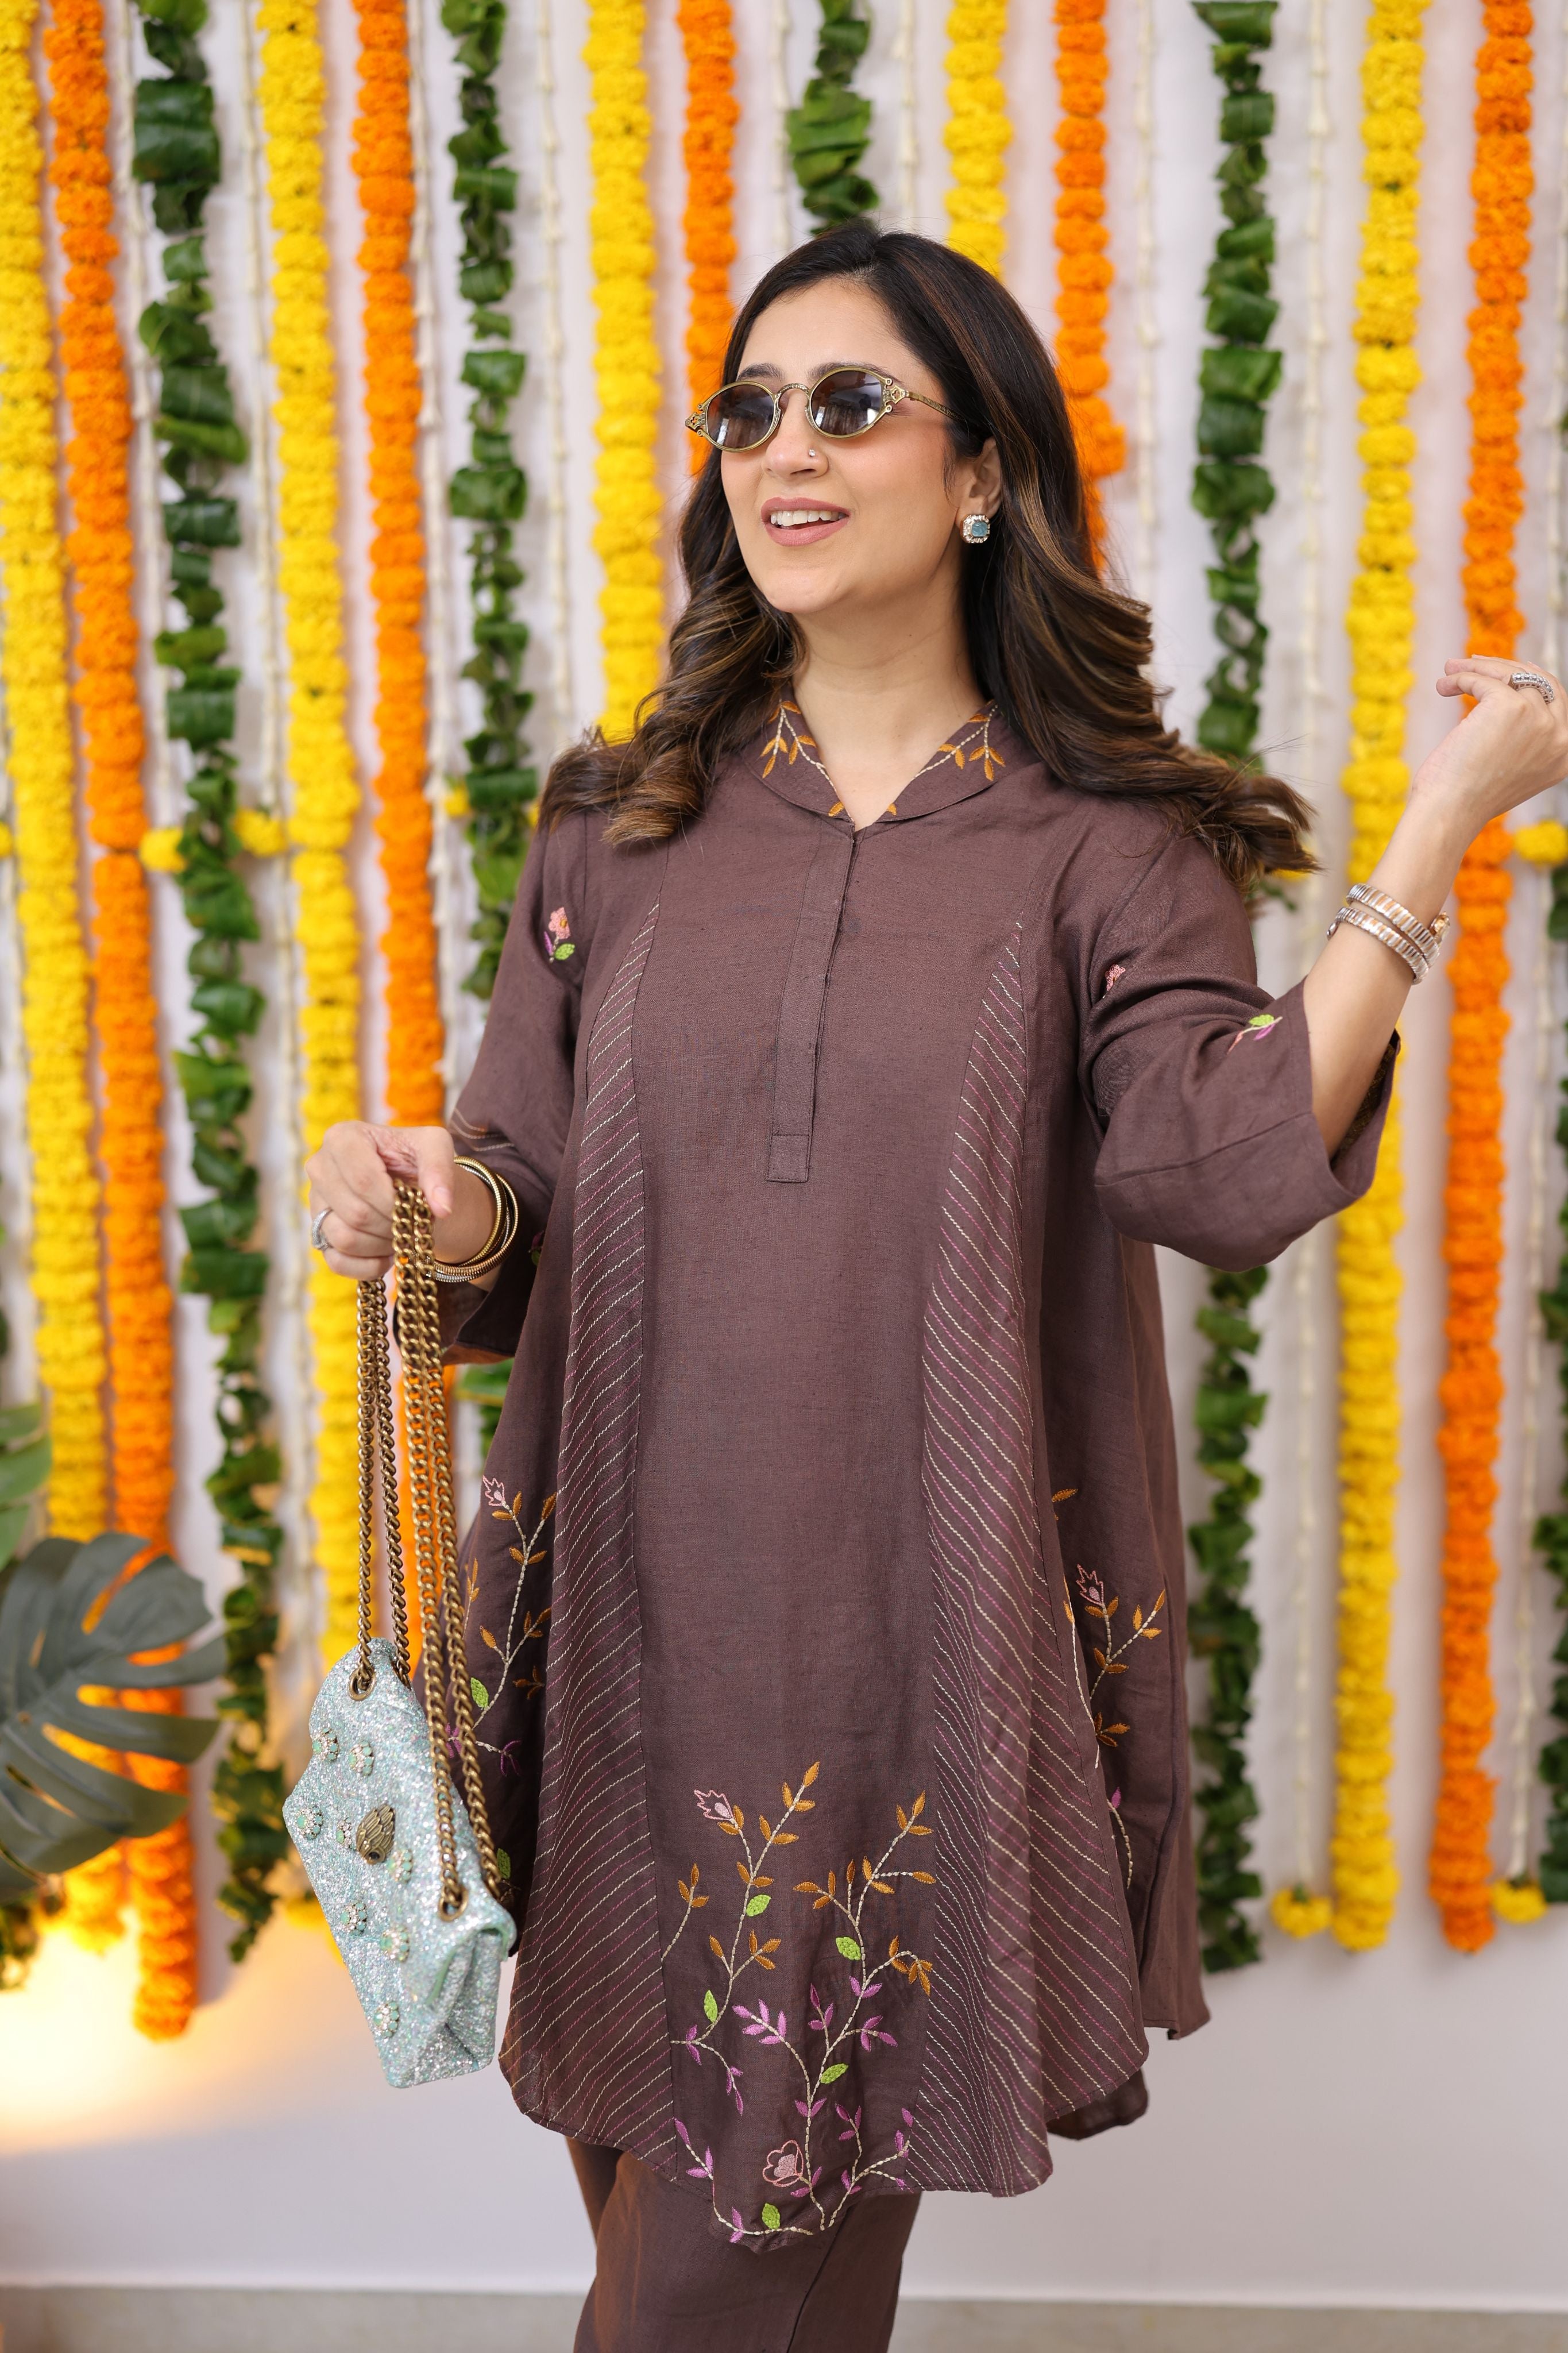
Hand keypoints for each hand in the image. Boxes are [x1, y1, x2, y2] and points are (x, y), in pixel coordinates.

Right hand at [305, 1123, 458, 1279]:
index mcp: (342, 1137)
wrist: (404, 1178)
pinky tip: (387, 1253)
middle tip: (410, 1220)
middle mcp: (320, 1167)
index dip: (392, 1202)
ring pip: (343, 1238)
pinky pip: (337, 1261)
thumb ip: (440, 1171)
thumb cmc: (415, 1158)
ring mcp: (315, 1202)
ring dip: (382, 1245)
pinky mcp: (318, 1233)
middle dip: (392, 1224)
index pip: (362, 1180)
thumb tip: (442, 1208)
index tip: (414, 1206)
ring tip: (400, 1233)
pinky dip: (369, 1265)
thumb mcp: (435, 1147)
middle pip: (355, 1212)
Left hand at [1412, 655, 1567, 834]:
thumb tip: (1502, 706)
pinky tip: (1444, 686)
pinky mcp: (1511, 706)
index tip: (1510, 670)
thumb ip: (1519, 742)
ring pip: (1511, 675)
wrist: (1449, 813)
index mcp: (1562, 756)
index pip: (1558, 703)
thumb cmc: (1463, 799)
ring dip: (1476, 668)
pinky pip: (1484, 679)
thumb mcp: (1507, 770)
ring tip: (1450, 669)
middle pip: (1540, 682)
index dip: (1535, 681)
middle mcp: (1559, 737)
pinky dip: (1461, 677)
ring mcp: (1539, 720)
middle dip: (1506, 667)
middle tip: (1473, 663)